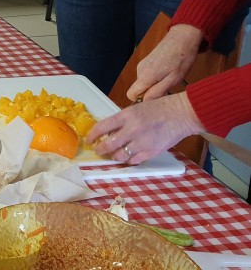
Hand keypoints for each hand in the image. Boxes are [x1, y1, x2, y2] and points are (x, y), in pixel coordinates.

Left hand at [87, 93, 203, 164]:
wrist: (180, 114)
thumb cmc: (158, 109)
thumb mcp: (135, 109)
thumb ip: (122, 121)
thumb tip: (108, 132)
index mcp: (126, 116)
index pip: (102, 127)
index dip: (92, 135)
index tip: (89, 139)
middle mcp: (132, 129)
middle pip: (108, 145)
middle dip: (101, 150)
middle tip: (99, 150)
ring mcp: (142, 142)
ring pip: (119, 156)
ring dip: (114, 156)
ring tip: (114, 154)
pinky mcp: (151, 152)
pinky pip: (133, 161)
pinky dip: (129, 160)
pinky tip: (128, 156)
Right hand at [126, 24, 203, 101]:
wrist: (183, 37)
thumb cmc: (181, 58)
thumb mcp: (173, 79)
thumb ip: (158, 91)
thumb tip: (146, 102)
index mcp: (145, 76)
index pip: (131, 94)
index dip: (141, 100)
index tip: (156, 97)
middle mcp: (140, 70)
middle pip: (139, 89)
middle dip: (151, 91)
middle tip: (168, 87)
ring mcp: (143, 64)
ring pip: (144, 82)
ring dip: (155, 84)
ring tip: (170, 77)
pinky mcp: (147, 61)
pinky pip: (147, 75)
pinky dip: (156, 77)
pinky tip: (168, 71)